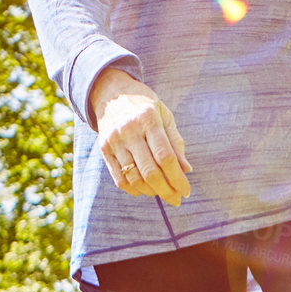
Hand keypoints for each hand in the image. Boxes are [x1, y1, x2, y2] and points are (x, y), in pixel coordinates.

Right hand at [89, 68, 192, 205]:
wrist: (110, 92)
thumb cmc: (144, 105)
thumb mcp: (164, 116)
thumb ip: (175, 142)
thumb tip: (186, 170)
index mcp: (148, 119)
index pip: (165, 156)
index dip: (177, 178)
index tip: (186, 191)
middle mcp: (129, 130)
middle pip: (150, 171)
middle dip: (166, 190)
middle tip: (177, 199)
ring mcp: (114, 140)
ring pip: (134, 178)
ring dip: (151, 192)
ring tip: (162, 193)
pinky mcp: (104, 149)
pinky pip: (119, 178)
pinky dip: (134, 189)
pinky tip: (145, 189)